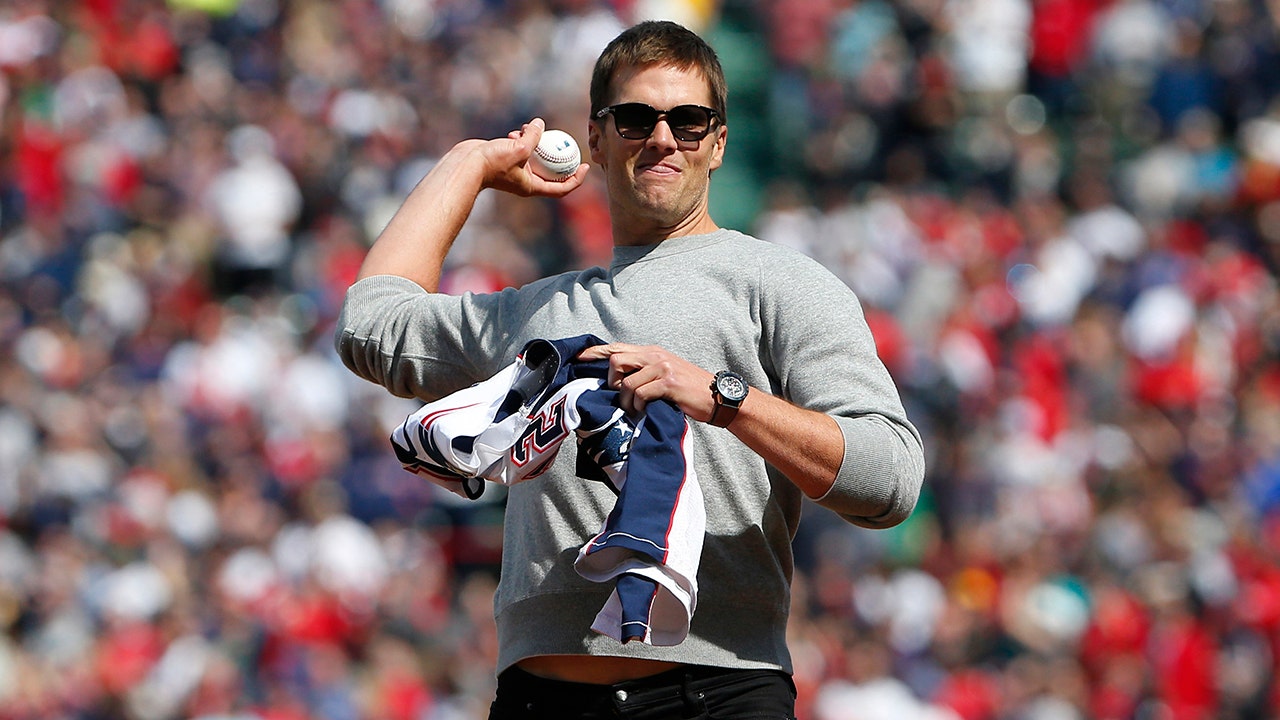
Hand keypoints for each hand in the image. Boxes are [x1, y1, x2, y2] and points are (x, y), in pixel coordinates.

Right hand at [473, 118, 588, 196]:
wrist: (466, 164)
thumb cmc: (492, 162)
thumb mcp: (519, 148)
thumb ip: (533, 136)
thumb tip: (540, 123)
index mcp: (532, 187)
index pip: (561, 188)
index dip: (576, 179)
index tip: (586, 166)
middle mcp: (525, 180)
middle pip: (550, 170)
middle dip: (558, 156)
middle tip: (568, 142)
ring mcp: (515, 170)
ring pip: (533, 155)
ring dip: (534, 142)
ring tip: (529, 130)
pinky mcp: (505, 159)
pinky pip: (519, 149)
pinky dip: (519, 139)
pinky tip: (514, 131)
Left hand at [576, 343, 716, 419]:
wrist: (718, 398)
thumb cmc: (689, 391)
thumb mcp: (665, 375)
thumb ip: (643, 373)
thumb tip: (617, 383)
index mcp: (652, 352)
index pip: (617, 347)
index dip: (596, 352)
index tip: (579, 358)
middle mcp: (655, 355)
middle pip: (616, 360)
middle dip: (612, 382)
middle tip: (622, 398)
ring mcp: (662, 367)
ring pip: (626, 383)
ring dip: (626, 402)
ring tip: (635, 411)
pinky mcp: (669, 383)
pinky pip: (641, 394)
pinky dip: (639, 407)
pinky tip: (646, 412)